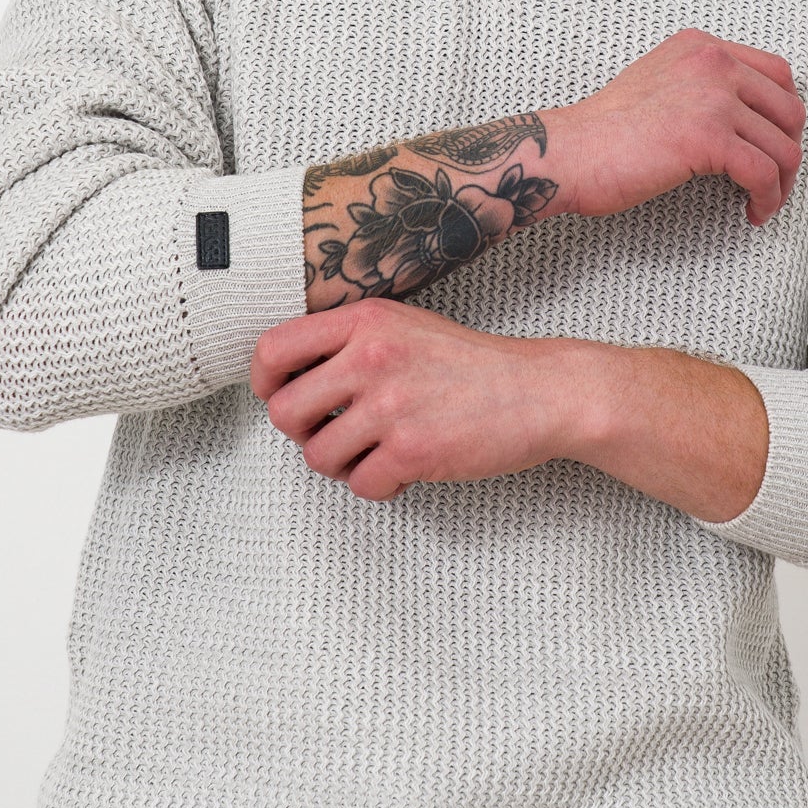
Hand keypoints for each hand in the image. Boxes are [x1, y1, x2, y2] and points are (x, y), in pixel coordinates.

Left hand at [250, 297, 578, 500]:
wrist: (541, 391)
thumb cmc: (475, 365)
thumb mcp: (405, 326)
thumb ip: (350, 342)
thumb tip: (293, 377)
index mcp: (365, 321)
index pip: (274, 349)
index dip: (265, 382)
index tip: (279, 396)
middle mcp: (371, 358)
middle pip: (284, 412)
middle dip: (305, 433)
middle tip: (334, 432)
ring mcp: (391, 406)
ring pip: (318, 456)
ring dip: (342, 465)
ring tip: (374, 453)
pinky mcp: (413, 450)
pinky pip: (361, 485)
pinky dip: (380, 485)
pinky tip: (403, 469)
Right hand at [549, 28, 804, 225]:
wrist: (568, 152)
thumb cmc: (604, 131)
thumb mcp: (658, 81)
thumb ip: (700, 85)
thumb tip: (746, 119)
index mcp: (701, 47)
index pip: (777, 73)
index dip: (784, 116)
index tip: (774, 143)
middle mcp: (712, 63)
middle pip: (789, 109)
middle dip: (789, 151)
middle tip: (774, 180)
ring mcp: (712, 98)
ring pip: (783, 146)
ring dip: (782, 183)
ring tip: (763, 202)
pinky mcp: (708, 138)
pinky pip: (764, 173)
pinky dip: (768, 199)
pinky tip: (752, 212)